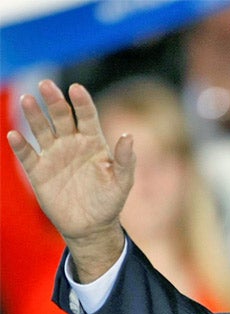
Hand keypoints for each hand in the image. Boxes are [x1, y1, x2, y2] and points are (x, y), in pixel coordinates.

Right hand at [6, 80, 132, 280]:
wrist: (91, 226)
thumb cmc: (110, 201)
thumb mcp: (122, 182)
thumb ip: (124, 159)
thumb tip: (129, 135)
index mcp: (93, 142)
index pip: (87, 116)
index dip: (82, 102)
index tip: (76, 89)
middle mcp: (71, 143)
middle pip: (61, 117)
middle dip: (54, 101)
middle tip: (47, 85)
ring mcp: (53, 155)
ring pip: (41, 129)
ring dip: (34, 115)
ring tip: (27, 99)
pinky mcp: (38, 171)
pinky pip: (27, 155)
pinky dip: (20, 146)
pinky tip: (14, 135)